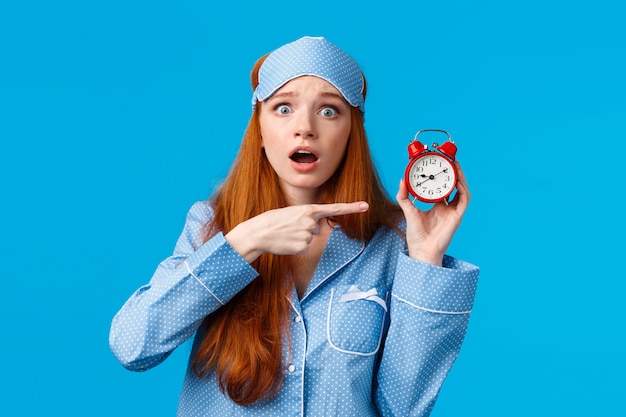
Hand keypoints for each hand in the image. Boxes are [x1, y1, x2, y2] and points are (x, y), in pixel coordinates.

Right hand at [225, 202, 369, 262]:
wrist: (259, 233)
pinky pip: (304, 248)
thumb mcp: (291, 213)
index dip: (352, 207)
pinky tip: (286, 243)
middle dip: (304, 228)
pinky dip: (295, 247)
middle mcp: (310, 222)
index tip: (366, 206)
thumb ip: (306, 217)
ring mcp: (307, 235)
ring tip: (285, 234)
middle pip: (316, 228)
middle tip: (288, 227)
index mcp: (308, 210)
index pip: (334, 208)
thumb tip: (314, 229)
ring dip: (298, 238)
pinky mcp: (302, 248)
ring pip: (309, 238)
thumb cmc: (273, 221)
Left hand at [396, 161, 470, 265]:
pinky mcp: (457, 216)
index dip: (443, 175)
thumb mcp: (408, 210)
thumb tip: (401, 180)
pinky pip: (464, 199)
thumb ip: (404, 196)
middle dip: (454, 173)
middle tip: (449, 160)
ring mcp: (454, 212)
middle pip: (454, 186)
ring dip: (460, 177)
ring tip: (455, 165)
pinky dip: (462, 189)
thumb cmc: (416, 234)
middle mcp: (448, 208)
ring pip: (462, 190)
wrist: (421, 249)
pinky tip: (457, 180)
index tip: (438, 164)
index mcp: (438, 206)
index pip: (443, 187)